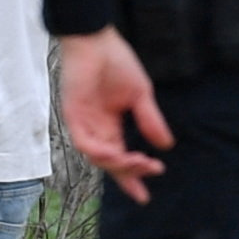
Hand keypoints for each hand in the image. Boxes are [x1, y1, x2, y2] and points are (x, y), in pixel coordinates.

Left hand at [57, 29, 171, 201]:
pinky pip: (83, 141)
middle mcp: (96, 128)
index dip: (132, 178)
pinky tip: (116, 153)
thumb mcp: (141, 95)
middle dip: (130, 173)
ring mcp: (83, 122)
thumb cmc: (116, 63)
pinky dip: (99, 151)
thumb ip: (149, 120)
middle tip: (151, 172)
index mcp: (111, 125)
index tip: (144, 198)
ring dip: (118, 163)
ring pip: (97, 157)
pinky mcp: (73, 114)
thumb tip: (166, 146)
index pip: (121, 158)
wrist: (97, 40)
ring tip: (137, 162)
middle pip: (110, 163)